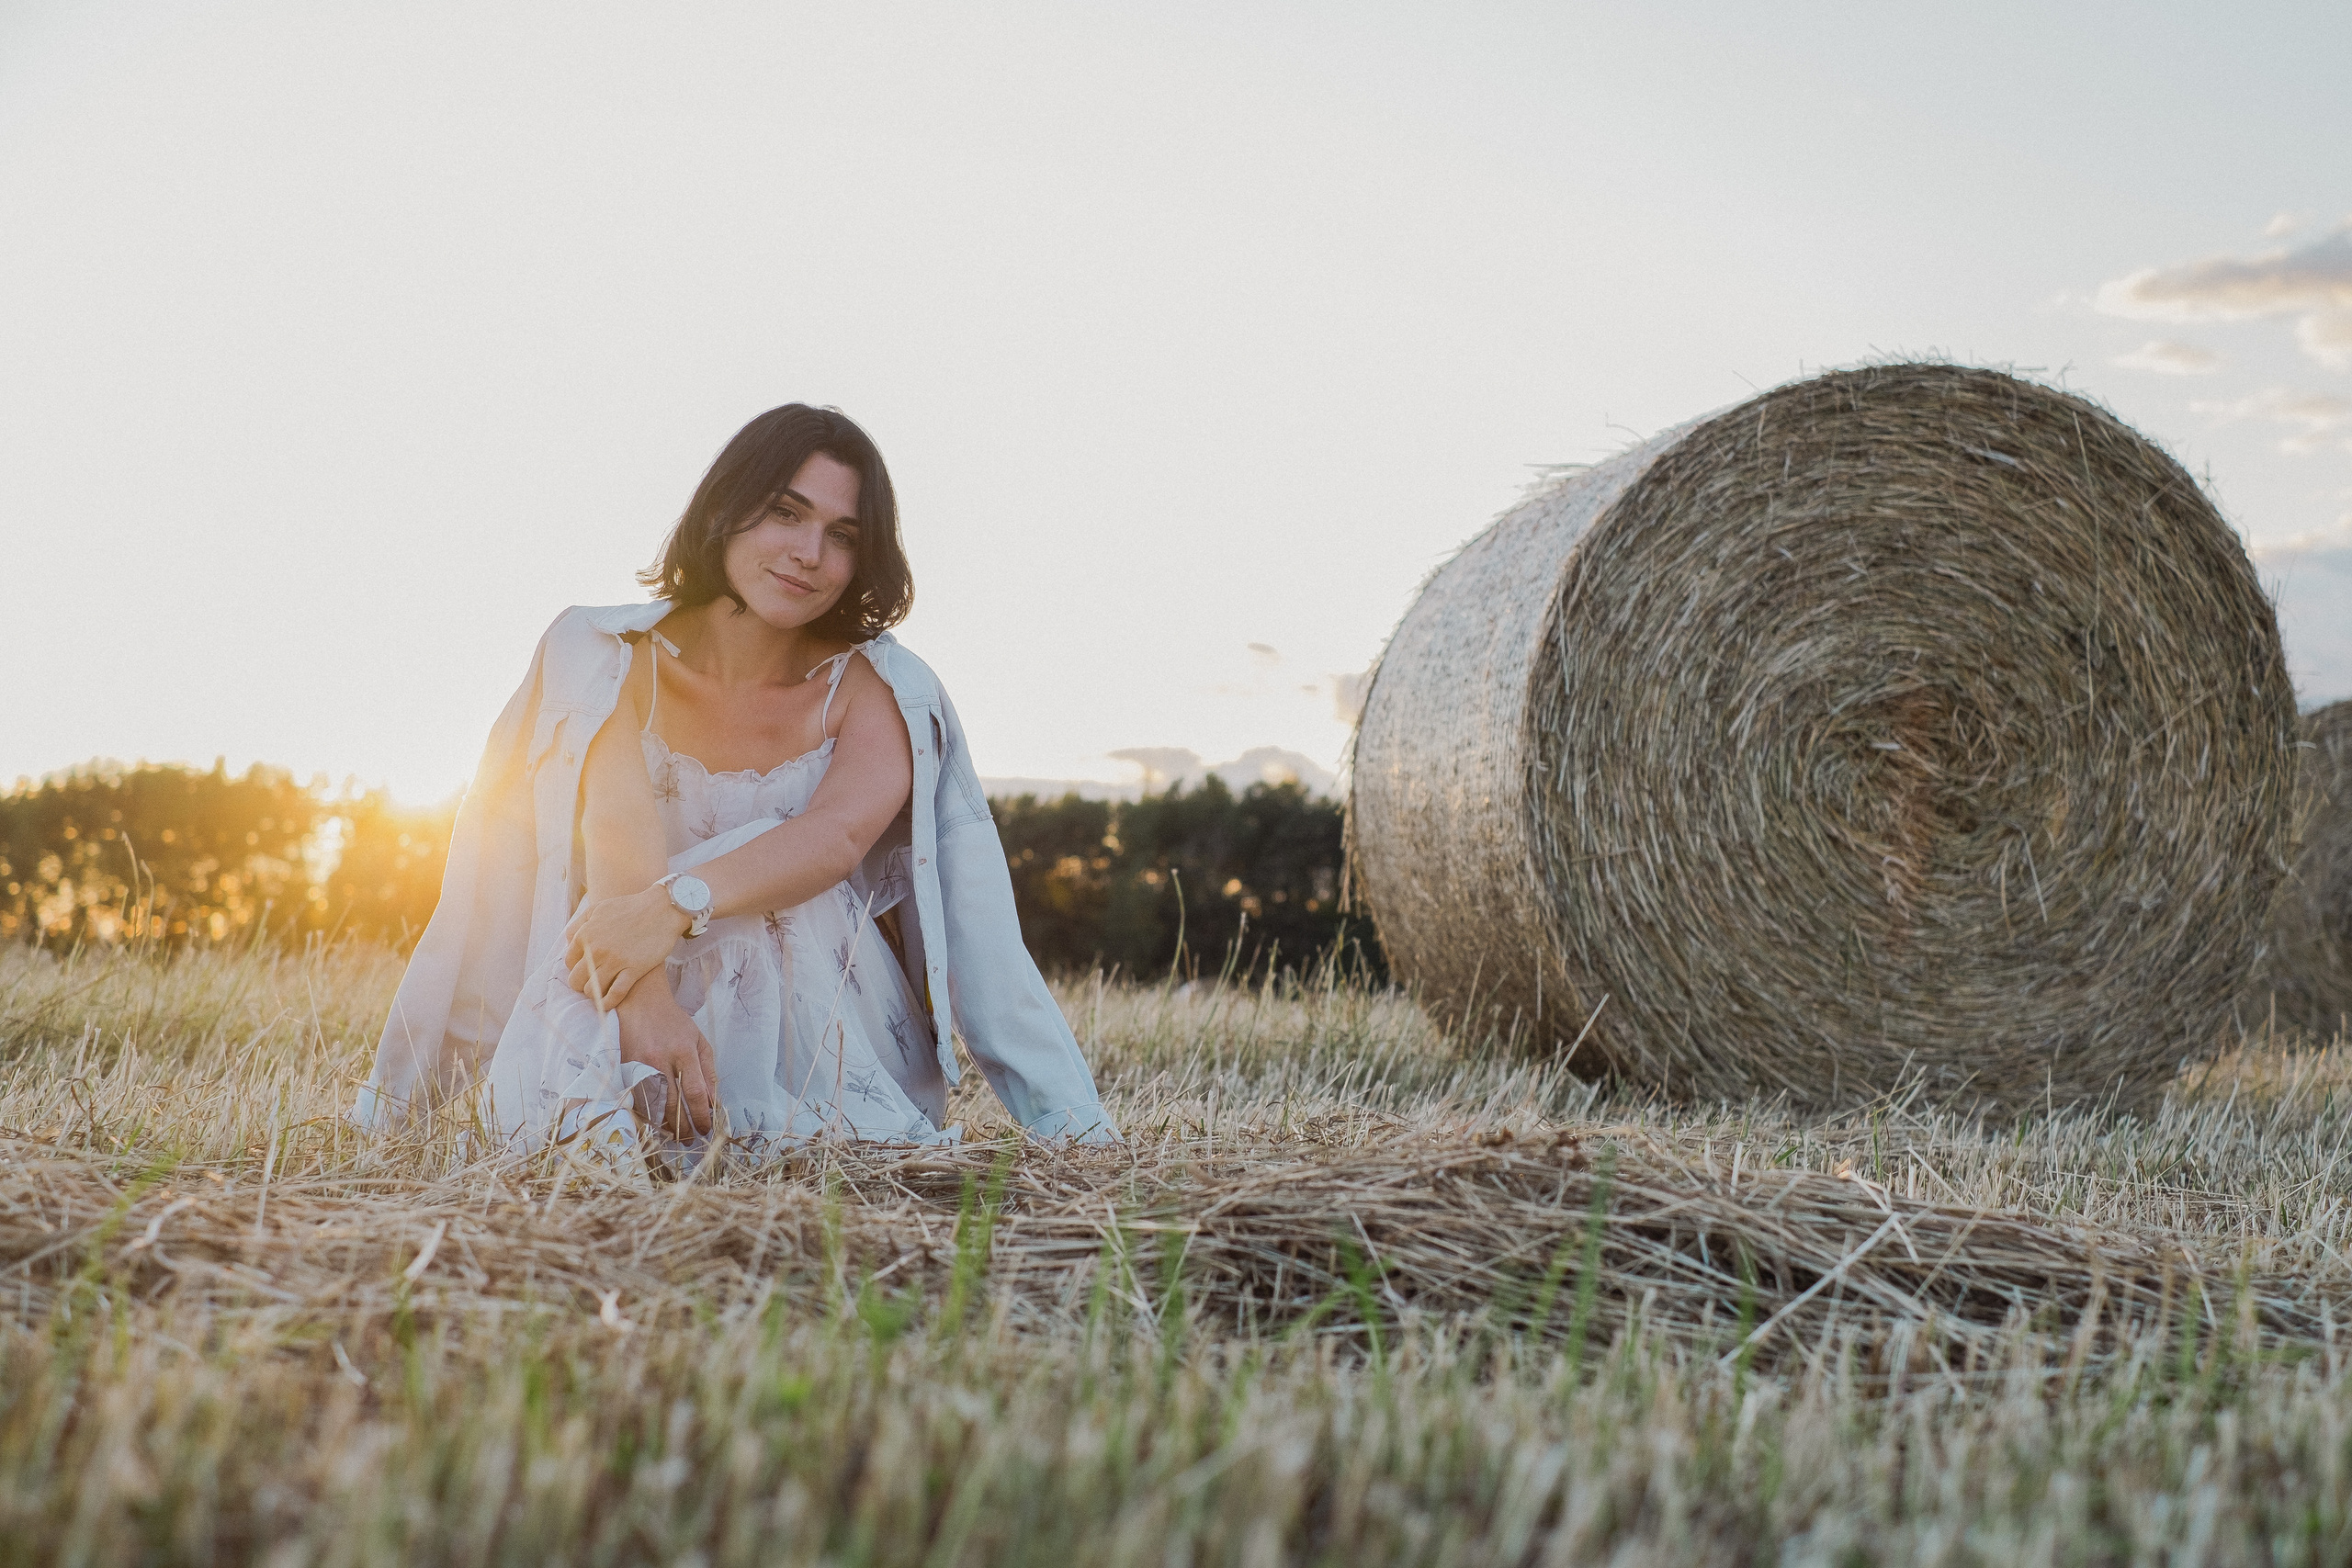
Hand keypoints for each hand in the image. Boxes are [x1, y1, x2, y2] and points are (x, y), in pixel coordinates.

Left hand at [565, 886, 686, 1008]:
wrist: (663, 909)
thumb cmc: (630, 907)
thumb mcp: (598, 908)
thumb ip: (579, 924)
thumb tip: (570, 942)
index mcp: (586, 934)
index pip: (569, 962)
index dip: (576, 967)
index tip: (586, 968)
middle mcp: (596, 950)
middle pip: (575, 980)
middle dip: (581, 983)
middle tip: (592, 981)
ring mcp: (615, 961)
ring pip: (592, 990)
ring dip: (594, 993)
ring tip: (601, 990)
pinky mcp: (634, 970)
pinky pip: (615, 994)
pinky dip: (608, 1003)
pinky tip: (607, 1004)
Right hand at [617, 985, 718, 1138]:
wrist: (640, 1003)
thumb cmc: (674, 1023)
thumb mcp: (699, 1041)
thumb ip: (708, 1072)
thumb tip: (712, 1103)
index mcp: (683, 1052)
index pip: (694, 1092)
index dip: (701, 1115)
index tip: (706, 1128)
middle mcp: (660, 1060)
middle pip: (672, 1104)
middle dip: (683, 1127)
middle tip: (691, 1139)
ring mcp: (639, 1065)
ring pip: (652, 1105)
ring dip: (664, 1126)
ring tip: (675, 1136)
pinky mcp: (625, 1069)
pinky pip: (636, 1099)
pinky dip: (647, 1114)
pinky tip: (656, 1122)